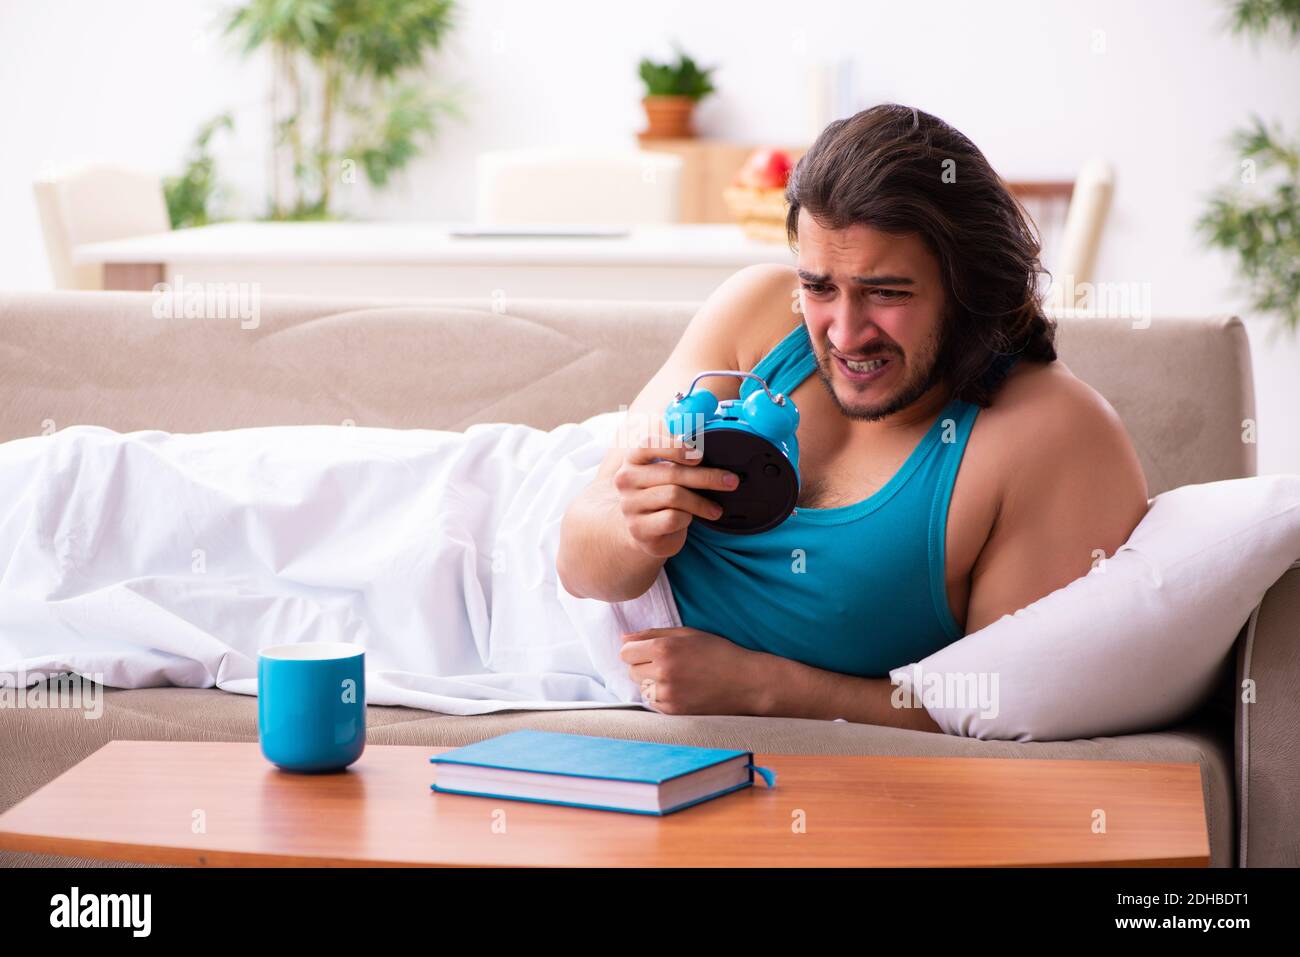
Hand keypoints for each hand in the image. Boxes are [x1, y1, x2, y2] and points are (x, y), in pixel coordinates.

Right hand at [611, 428, 738, 558]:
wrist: (642, 530)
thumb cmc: (659, 494)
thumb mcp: (664, 471)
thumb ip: (678, 454)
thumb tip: (708, 436)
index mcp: (633, 459)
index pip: (649, 444)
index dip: (676, 448)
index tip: (700, 455)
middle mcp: (626, 480)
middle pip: (671, 473)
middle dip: (706, 477)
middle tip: (730, 481)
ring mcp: (630, 505)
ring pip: (674, 496)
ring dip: (701, 502)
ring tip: (716, 509)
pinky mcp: (639, 528)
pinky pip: (672, 518)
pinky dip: (687, 519)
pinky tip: (690, 519)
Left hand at [619, 626, 770, 715]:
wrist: (746, 682)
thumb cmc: (718, 652)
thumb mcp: (687, 634)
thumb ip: (652, 634)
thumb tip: (623, 637)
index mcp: (664, 649)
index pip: (625, 651)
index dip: (636, 649)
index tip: (649, 650)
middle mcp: (662, 672)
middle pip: (631, 670)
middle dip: (644, 665)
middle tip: (669, 663)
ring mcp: (667, 695)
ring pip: (641, 687)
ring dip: (652, 682)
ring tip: (678, 677)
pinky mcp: (673, 712)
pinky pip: (654, 702)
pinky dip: (662, 696)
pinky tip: (683, 689)